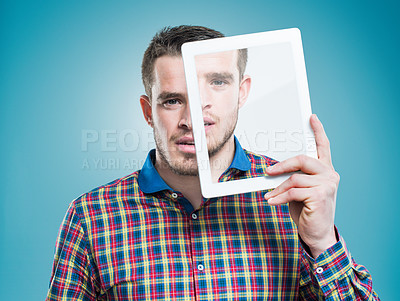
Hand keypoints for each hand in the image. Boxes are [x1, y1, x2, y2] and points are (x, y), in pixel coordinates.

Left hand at [264, 114, 338, 257]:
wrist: (317, 234)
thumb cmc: (308, 211)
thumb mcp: (300, 190)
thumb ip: (295, 176)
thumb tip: (274, 169)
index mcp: (325, 170)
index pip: (323, 147)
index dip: (318, 131)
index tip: (311, 118)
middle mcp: (330, 174)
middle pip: (303, 159)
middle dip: (282, 165)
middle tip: (268, 172)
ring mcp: (327, 185)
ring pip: (294, 178)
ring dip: (278, 188)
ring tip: (270, 195)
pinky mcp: (320, 195)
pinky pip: (293, 191)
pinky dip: (279, 197)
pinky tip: (272, 202)